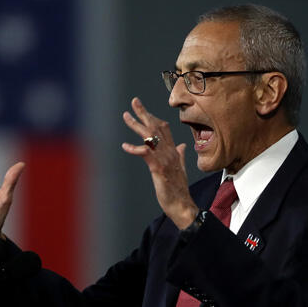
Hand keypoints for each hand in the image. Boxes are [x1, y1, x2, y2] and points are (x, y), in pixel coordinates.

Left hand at [121, 97, 198, 228]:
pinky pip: (145, 153)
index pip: (165, 129)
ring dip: (136, 125)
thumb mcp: (180, 169)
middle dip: (144, 113)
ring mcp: (165, 159)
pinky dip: (134, 148)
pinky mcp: (158, 168)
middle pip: (156, 127)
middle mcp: (170, 152)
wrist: (182, 205)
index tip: (145, 109)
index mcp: (174, 152)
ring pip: (150, 136)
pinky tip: (124, 146)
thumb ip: (180, 156)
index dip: (154, 118)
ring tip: (126, 115)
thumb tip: (182, 146)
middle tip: (134, 101)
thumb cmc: (178, 190)